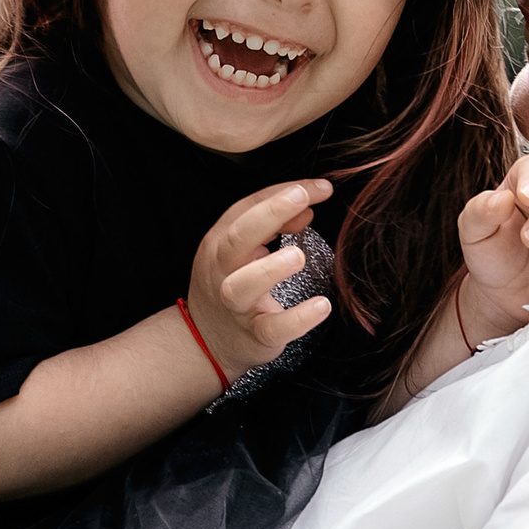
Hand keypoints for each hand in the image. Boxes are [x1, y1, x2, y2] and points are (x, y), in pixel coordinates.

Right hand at [184, 179, 333, 380]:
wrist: (207, 342)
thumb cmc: (231, 286)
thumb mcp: (245, 251)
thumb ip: (274, 226)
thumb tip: (306, 207)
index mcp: (220, 243)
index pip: (247, 208)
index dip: (282, 193)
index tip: (319, 186)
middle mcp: (222, 271)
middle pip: (236, 238)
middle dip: (269, 215)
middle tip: (302, 198)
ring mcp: (235, 305)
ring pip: (242, 285)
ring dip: (271, 268)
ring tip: (298, 255)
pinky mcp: (254, 335)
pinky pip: (273, 327)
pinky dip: (297, 318)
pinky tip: (321, 305)